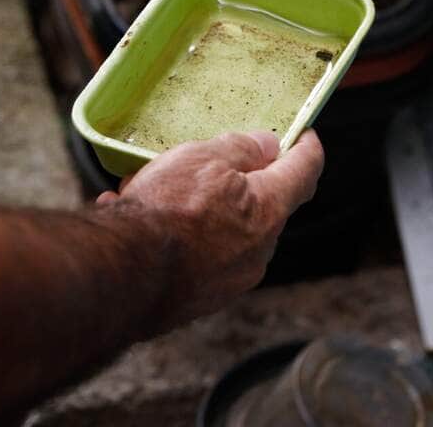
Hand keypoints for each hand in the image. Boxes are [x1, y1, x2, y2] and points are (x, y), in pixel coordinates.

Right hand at [97, 130, 323, 326]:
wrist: (124, 275)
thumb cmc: (166, 212)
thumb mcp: (203, 158)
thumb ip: (241, 148)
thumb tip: (266, 146)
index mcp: (269, 209)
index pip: (305, 170)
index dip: (307, 147)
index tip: (304, 135)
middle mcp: (259, 250)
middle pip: (262, 204)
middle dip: (238, 181)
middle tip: (205, 162)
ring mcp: (232, 279)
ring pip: (225, 230)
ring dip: (200, 209)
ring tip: (153, 192)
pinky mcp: (203, 297)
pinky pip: (198, 255)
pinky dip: (179, 237)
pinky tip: (141, 221)